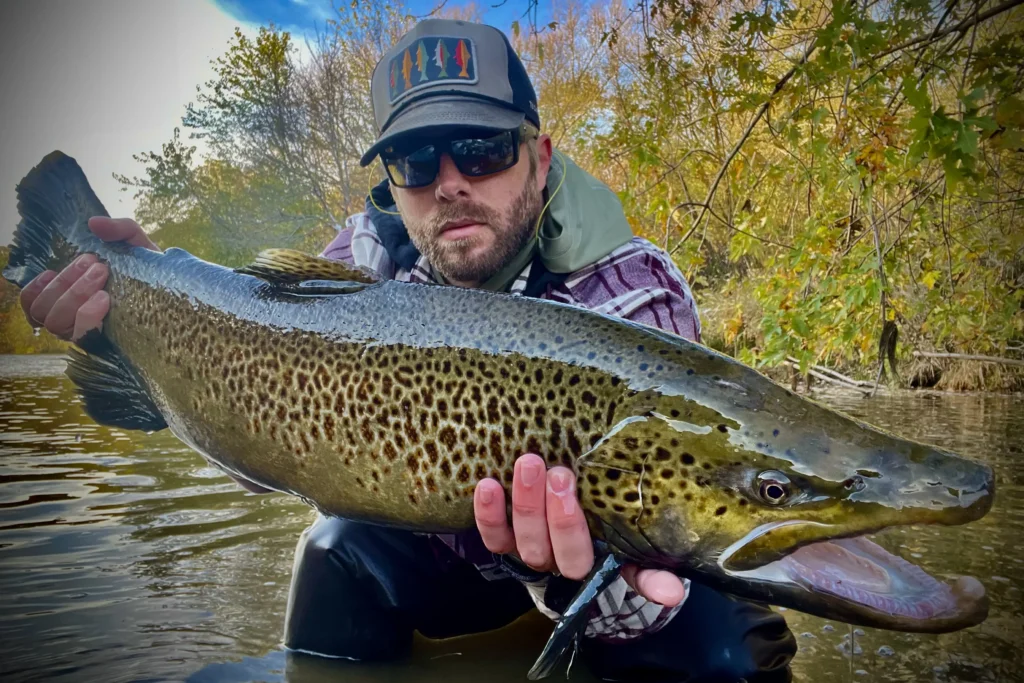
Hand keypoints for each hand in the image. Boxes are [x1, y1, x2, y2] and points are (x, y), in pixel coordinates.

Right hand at [19, 217, 159, 340]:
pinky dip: (87, 315)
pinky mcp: (107, 344)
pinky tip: (103, 299)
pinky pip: (83, 336)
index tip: (52, 268)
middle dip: (66, 282)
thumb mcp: (135, 244)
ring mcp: (89, 332)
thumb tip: (95, 224)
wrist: (177, 291)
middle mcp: (74, 318)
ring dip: (75, 295)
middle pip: (45, 310)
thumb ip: (118, 229)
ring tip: (103, 276)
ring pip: (57, 324)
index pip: (32, 303)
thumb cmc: (149, 270)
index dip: (35, 288)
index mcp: (70, 296)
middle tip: (97, 264)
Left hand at [474, 453, 685, 606]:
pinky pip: (493, 535)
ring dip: (524, 503)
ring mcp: (532, 552)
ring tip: (528, 464)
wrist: (563, 521)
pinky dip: (488, 514)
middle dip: (559, 515)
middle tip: (560, 474)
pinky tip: (487, 485)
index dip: (638, 578)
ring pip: (525, 539)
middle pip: (559, 551)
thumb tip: (674, 592)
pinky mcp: (505, 542)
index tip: (658, 575)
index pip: (618, 572)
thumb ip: (651, 567)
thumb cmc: (605, 524)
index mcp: (601, 564)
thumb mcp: (632, 542)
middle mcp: (563, 564)